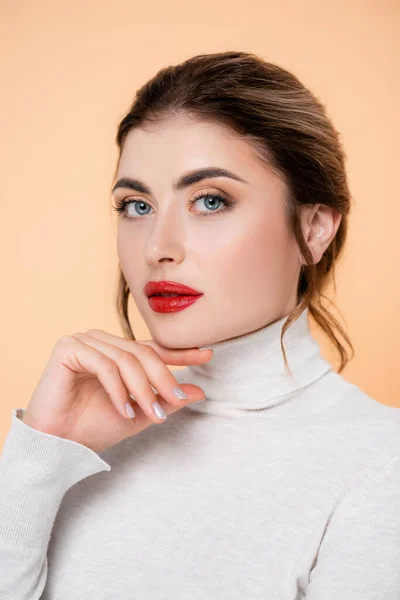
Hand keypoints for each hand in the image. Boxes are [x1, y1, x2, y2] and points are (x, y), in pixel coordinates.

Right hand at [21, 329, 212, 452]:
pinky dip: (118, 389)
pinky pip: (104, 364)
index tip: (207, 355)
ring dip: (142, 389)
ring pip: (126, 359)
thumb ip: (165, 400)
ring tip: (149, 413)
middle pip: (142, 353)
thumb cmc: (93, 427)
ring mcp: (84, 341)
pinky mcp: (68, 348)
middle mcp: (101, 340)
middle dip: (162, 379)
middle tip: (174, 402)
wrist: (58, 444)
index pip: (153, 348)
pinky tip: (124, 409)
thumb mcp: (139, 413)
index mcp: (116, 351)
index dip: (181, 353)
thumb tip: (199, 392)